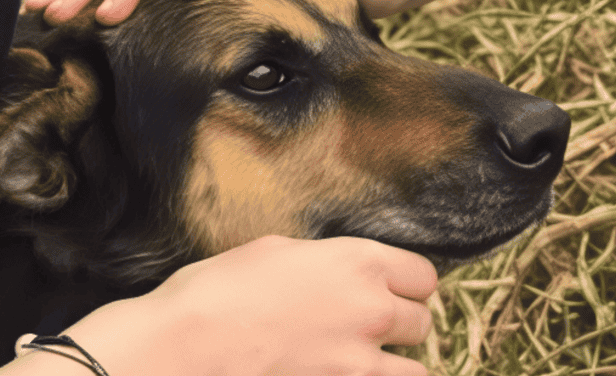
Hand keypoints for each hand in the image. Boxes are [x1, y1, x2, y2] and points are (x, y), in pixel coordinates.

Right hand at [147, 235, 437, 375]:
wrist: (192, 342)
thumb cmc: (221, 289)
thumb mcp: (278, 251)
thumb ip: (325, 262)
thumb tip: (337, 270)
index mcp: (358, 261)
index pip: (423, 276)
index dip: (407, 284)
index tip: (392, 290)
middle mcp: (372, 308)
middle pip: (421, 320)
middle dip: (400, 322)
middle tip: (368, 325)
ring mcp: (361, 359)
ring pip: (416, 369)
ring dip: (394, 364)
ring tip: (362, 359)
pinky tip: (347, 373)